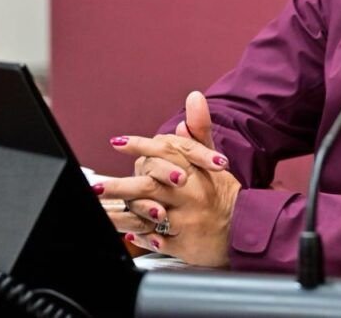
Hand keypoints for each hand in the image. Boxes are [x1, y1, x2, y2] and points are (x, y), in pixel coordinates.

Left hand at [100, 132, 240, 265]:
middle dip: (120, 187)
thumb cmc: (222, 191)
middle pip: (150, 186)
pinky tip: (128, 234)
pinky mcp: (185, 244)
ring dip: (122, 216)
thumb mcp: (212, 159)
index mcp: (195, 171)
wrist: (244, 226)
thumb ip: (199, 130)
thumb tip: (193, 97)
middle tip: (95, 188)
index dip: (140, 147)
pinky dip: (143, 238)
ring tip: (102, 214)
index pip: (166, 152)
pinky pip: (158, 240)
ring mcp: (186, 220)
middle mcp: (190, 194)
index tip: (117, 142)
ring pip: (148, 216)